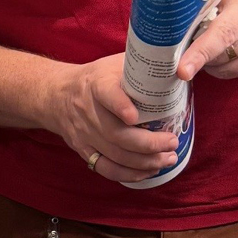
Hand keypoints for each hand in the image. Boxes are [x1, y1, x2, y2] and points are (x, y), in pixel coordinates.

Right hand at [42, 54, 181, 183]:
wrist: (58, 95)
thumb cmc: (96, 78)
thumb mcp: (114, 63)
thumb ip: (141, 66)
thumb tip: (179, 68)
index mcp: (97, 85)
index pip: (107, 94)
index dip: (120, 105)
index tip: (135, 116)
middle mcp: (89, 111)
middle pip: (116, 134)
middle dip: (148, 143)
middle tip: (172, 142)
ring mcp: (85, 134)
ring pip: (115, 155)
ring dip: (145, 161)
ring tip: (169, 158)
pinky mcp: (84, 150)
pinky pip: (106, 168)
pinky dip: (129, 174)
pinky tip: (149, 171)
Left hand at [175, 0, 237, 80]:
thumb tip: (170, 10)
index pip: (222, 33)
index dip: (200, 52)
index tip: (182, 69)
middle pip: (222, 55)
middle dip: (198, 58)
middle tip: (182, 55)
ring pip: (226, 68)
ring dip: (209, 63)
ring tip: (204, 48)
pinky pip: (236, 72)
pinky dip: (222, 67)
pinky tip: (219, 54)